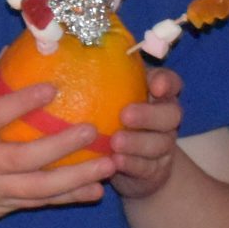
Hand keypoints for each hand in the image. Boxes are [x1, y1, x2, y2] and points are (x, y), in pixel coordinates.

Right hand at [0, 66, 115, 227]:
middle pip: (24, 157)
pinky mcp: (3, 207)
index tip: (52, 87)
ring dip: (76, 177)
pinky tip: (95, 191)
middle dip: (61, 145)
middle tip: (93, 130)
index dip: (21, 102)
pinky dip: (68, 197)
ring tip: (109, 164)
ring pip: (39, 187)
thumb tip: (9, 53)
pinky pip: (40, 203)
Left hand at [110, 67, 185, 200]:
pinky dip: (132, 164)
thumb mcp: (107, 100)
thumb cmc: (112, 123)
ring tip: (115, 142)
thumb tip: (57, 57)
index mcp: (156, 97)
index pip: (171, 82)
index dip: (166, 82)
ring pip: (160, 143)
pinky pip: (147, 167)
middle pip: (171, 114)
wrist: (135, 168)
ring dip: (138, 142)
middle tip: (125, 115)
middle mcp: (165, 119)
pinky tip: (115, 162)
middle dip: (149, 115)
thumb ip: (97, 82)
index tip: (154, 85)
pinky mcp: (154, 170)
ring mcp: (163, 146)